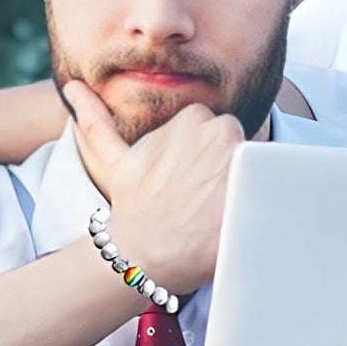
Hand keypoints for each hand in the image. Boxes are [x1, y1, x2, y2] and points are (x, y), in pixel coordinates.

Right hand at [66, 80, 243, 291]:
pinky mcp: (257, 196)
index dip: (208, 164)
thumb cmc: (133, 208)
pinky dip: (260, 213)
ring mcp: (242, 163)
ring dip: (244, 194)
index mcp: (196, 118)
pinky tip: (231, 226)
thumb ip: (96, 119)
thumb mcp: (113, 160)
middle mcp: (223, 132)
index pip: (221, 135)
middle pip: (242, 152)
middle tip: (201, 204)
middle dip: (227, 176)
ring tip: (215, 217)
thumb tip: (72, 88)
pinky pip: (274, 198)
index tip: (192, 186)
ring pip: (260, 174)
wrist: (142, 256)